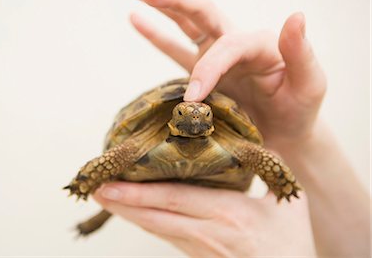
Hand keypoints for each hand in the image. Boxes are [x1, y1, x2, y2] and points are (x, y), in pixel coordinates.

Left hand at [94, 182, 315, 256]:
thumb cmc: (291, 243)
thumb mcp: (285, 202)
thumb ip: (266, 169)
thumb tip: (245, 139)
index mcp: (229, 215)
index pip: (174, 200)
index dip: (139, 194)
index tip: (110, 185)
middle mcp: (207, 233)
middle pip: (155, 217)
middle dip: (122, 203)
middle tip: (93, 189)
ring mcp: (200, 248)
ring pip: (156, 228)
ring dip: (127, 213)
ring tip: (103, 196)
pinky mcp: (197, 256)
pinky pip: (165, 235)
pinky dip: (144, 220)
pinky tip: (130, 210)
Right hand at [128, 0, 326, 150]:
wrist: (283, 137)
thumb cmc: (298, 112)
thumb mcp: (309, 84)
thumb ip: (301, 53)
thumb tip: (296, 15)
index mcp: (259, 44)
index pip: (227, 45)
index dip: (207, 69)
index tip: (194, 99)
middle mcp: (235, 44)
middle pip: (202, 12)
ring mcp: (216, 56)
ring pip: (186, 24)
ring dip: (161, 6)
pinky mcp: (203, 72)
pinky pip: (175, 49)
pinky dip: (155, 35)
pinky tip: (135, 19)